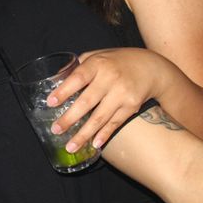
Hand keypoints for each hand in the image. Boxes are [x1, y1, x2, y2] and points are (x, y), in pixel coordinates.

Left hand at [48, 48, 170, 151]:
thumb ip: (80, 65)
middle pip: (87, 101)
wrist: (152, 68)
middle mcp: (110, 78)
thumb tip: (57, 80)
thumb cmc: (118, 62)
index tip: (51, 103)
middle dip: (69, 118)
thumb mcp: (99, 55)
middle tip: (56, 130)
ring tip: (70, 146)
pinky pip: (115, 123)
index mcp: (98, 63)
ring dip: (84, 134)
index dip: (64, 90)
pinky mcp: (131, 106)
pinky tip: (94, 145)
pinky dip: (104, 135)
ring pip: (100, 117)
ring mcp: (122, 93)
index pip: (78, 77)